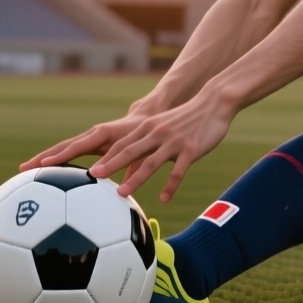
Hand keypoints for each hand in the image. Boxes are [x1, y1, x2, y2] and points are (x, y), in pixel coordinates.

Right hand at [20, 90, 173, 171]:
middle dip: (42, 157)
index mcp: (102, 135)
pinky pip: (68, 151)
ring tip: (24, 169)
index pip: (76, 147)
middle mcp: (91, 135)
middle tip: (23, 168)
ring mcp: (88, 138)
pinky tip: (42, 172)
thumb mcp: (138, 153)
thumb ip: (130, 168)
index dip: (60, 156)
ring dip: (44, 157)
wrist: (145, 119)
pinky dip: (54, 158)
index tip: (43, 165)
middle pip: (62, 146)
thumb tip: (122, 189)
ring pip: (62, 148)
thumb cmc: (143, 137)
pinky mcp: (88, 143)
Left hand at [89, 94, 234, 200]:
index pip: (122, 144)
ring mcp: (174, 142)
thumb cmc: (187, 118)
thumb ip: (147, 140)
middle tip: (92, 176)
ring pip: (151, 163)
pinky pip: (178, 171)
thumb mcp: (163, 125)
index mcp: (148, 128)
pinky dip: (170, 186)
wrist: (213, 103)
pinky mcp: (191, 150)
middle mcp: (157, 134)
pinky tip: (164, 199)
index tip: (88, 169)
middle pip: (130, 151)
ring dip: (135, 179)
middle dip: (110, 165)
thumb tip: (131, 159)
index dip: (105, 157)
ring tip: (121, 193)